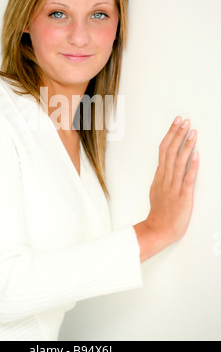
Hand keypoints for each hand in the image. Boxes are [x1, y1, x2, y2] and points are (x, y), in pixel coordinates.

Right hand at [134, 116, 198, 261]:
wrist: (158, 230)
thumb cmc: (159, 212)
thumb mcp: (156, 190)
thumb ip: (161, 177)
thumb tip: (164, 164)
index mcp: (160, 176)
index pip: (164, 150)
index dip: (171, 134)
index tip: (177, 123)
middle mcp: (165, 178)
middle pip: (170, 151)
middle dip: (178, 134)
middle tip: (184, 121)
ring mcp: (173, 187)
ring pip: (179, 161)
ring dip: (186, 145)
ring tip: (192, 132)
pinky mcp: (183, 196)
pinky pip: (187, 179)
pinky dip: (192, 166)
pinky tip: (196, 155)